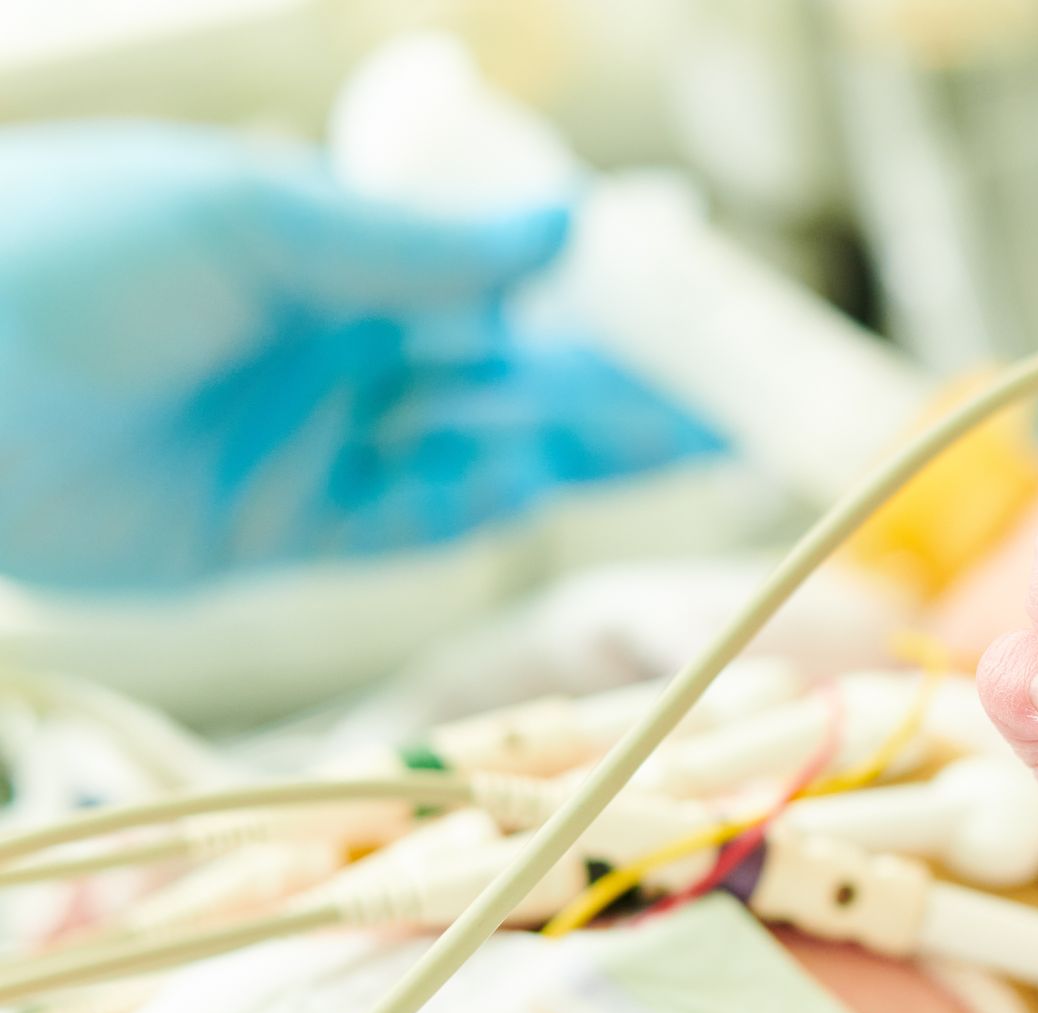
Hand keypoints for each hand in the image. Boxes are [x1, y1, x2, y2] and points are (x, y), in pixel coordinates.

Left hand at [0, 122, 722, 590]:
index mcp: (333, 252)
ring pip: (483, 450)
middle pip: (510, 375)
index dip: (594, 291)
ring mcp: (318, 442)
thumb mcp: (249, 216)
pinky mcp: (286, 530)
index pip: (498, 277)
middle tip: (730, 402)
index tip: (691, 290)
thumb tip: (564, 228)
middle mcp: (340, 348)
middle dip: (617, 388)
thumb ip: (410, 244)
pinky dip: (488, 503)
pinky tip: (562, 486)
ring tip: (691, 448)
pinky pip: (414, 519)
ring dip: (581, 452)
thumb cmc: (64, 248)